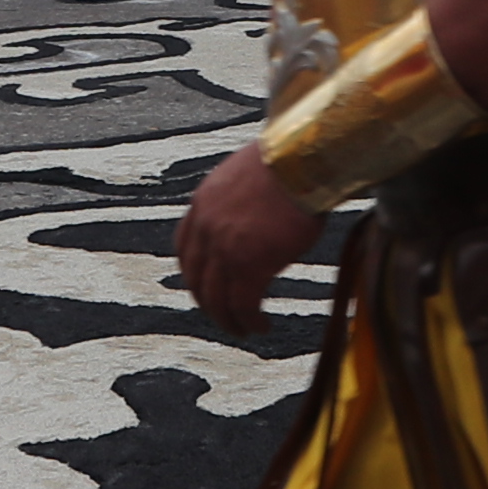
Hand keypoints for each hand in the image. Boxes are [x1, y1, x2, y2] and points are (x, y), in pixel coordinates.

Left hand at [172, 149, 322, 328]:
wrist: (302, 159)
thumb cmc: (290, 162)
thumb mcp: (249, 177)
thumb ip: (239, 201)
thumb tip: (255, 215)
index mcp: (203, 203)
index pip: (185, 249)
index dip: (195, 274)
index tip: (206, 286)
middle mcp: (206, 228)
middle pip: (197, 279)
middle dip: (209, 303)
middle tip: (224, 316)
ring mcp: (225, 248)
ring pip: (217, 298)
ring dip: (229, 320)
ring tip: (244, 329)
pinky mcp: (250, 264)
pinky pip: (244, 304)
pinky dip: (249, 321)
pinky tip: (261, 326)